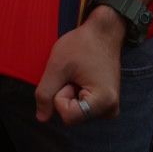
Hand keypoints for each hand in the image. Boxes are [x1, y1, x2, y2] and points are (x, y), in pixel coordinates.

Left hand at [33, 10, 124, 124]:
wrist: (103, 32)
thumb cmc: (82, 44)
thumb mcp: (57, 66)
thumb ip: (45, 93)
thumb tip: (42, 118)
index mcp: (104, 102)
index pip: (68, 116)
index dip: (60, 95)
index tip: (71, 76)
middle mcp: (110, 110)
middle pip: (72, 115)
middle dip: (66, 94)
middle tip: (76, 73)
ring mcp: (110, 108)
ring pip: (75, 111)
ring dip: (71, 93)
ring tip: (80, 74)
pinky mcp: (106, 103)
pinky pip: (81, 107)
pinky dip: (76, 93)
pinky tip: (84, 77)